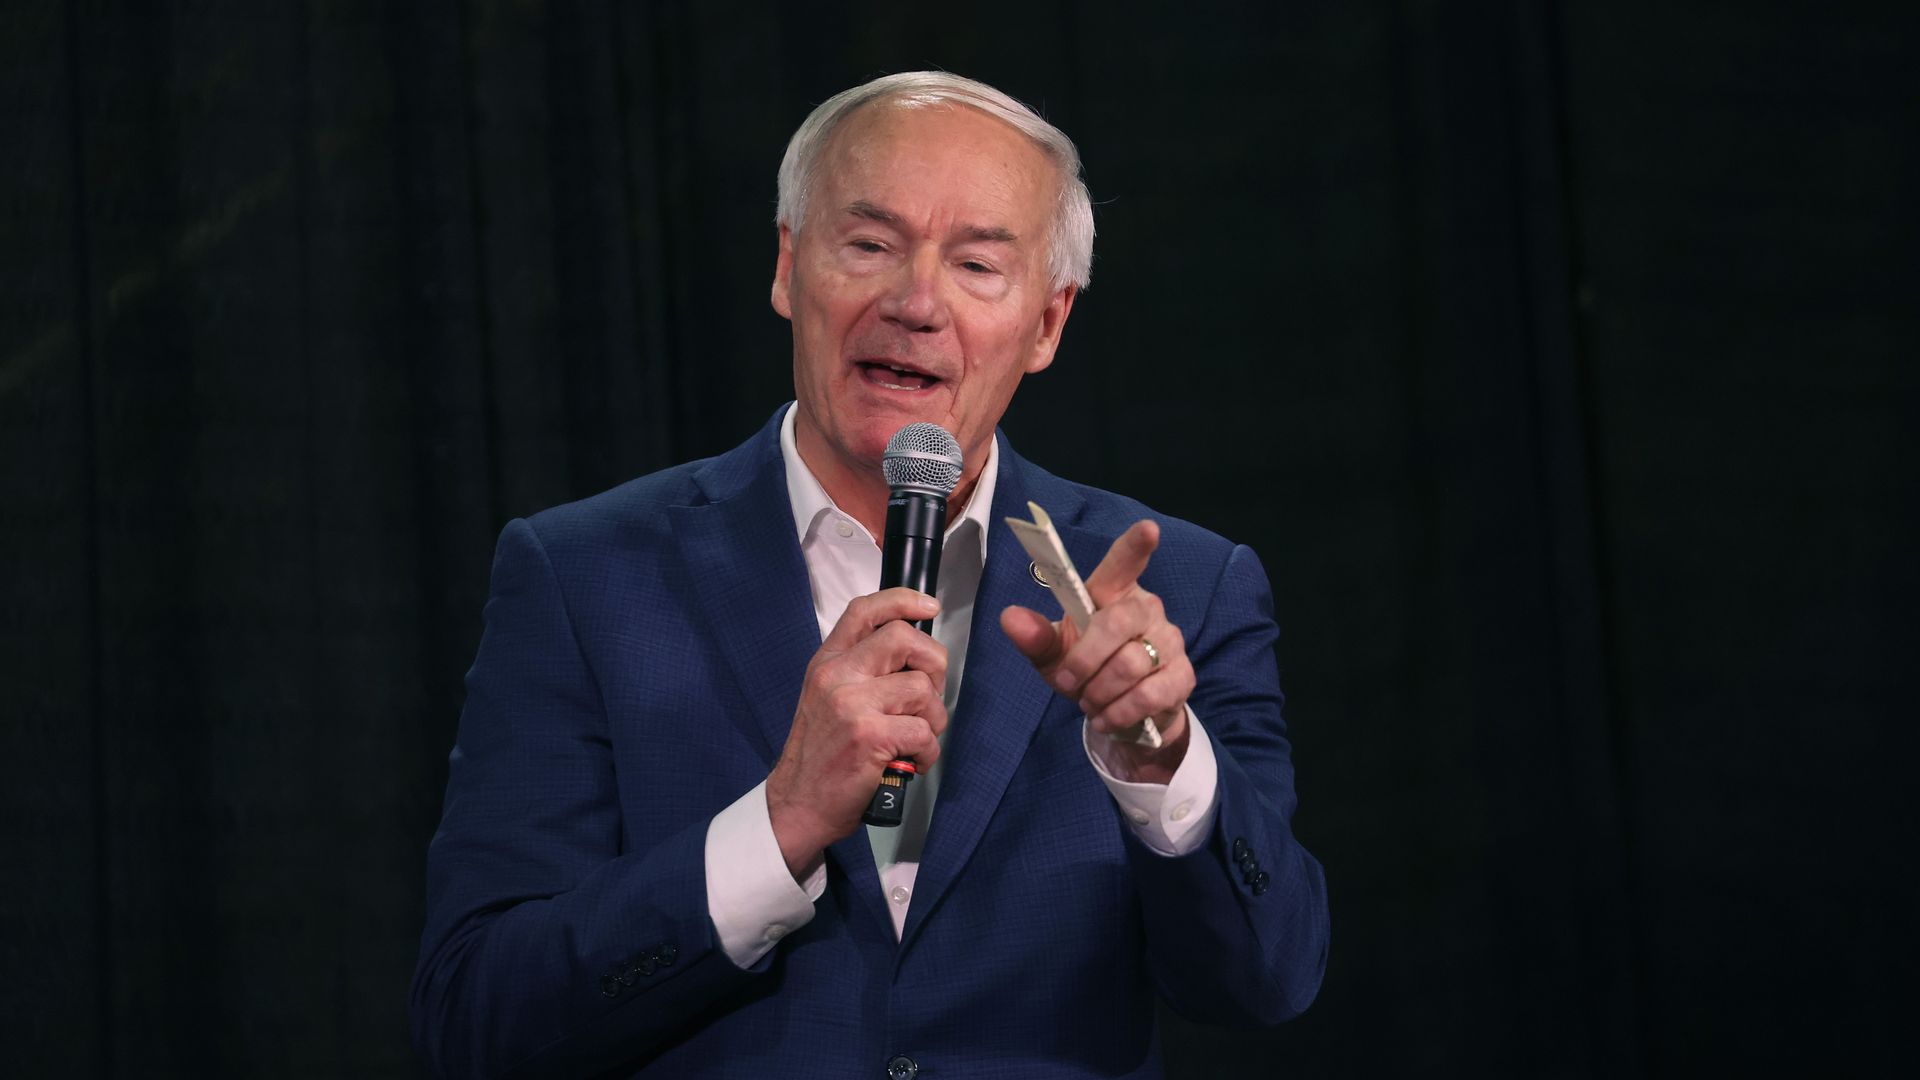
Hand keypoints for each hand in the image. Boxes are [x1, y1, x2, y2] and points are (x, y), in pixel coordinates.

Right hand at [766, 588, 948, 878]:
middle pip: (904, 639)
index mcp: (827, 662)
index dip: (902, 600)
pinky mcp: (869, 736)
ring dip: (933, 719)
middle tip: (927, 697)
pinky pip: (924, 731)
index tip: (929, 607)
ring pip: (922, 689)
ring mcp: (851, 704)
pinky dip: (928, 751)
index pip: (864, 610)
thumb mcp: (826, 698)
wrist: (797, 804)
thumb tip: (913, 656)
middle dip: (933, 665)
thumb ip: (859, 671)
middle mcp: (837, 675)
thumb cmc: (820, 755)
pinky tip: (912, 761)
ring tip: (915, 739)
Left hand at [1000, 519, 1194, 783]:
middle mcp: (1147, 609)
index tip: (1148, 529)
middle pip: (1117, 622)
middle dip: (1084, 660)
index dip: (1136, 545)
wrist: (1120, 714)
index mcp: (1113, 593)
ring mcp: (1169, 641)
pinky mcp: (1182, 676)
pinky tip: (1106, 718)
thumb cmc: (1086, 670)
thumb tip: (1009, 617)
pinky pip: (1149, 694)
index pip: (1124, 563)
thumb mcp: (1054, 655)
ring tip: (1089, 702)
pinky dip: (1119, 712)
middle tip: (1066, 682)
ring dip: (1100, 691)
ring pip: (1131, 663)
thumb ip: (1036, 638)